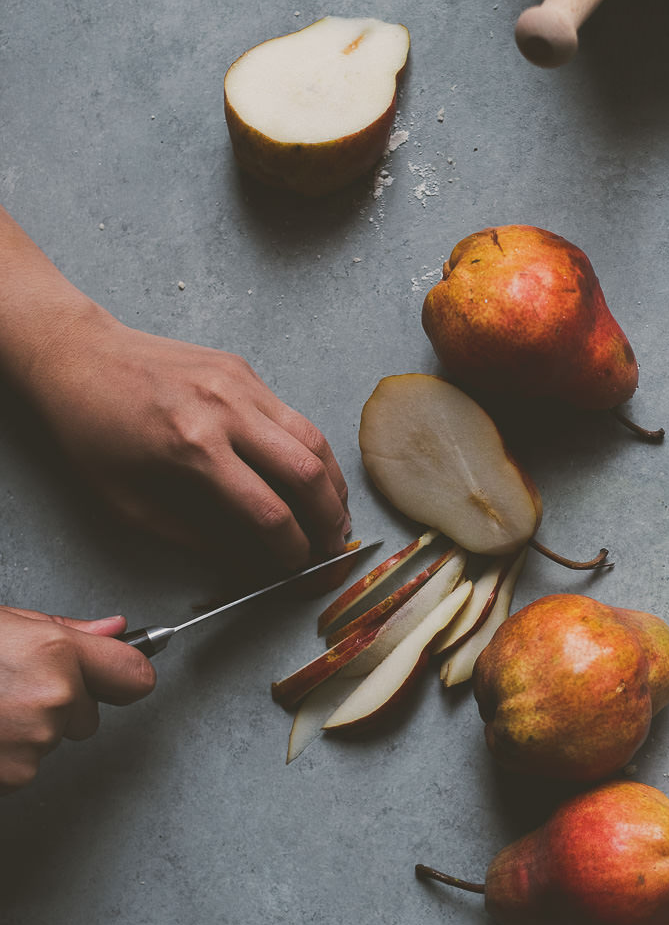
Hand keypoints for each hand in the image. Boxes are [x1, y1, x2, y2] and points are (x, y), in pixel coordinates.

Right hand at [0, 607, 155, 794]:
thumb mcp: (7, 624)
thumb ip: (66, 630)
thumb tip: (115, 629)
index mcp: (55, 653)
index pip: (135, 675)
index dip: (126, 677)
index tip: (120, 678)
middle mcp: (55, 697)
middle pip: (91, 714)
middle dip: (62, 706)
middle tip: (15, 689)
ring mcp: (37, 740)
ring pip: (57, 739)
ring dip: (32, 730)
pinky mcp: (18, 775)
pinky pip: (30, 765)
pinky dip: (11, 754)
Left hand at [29, 315, 350, 569]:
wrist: (76, 355)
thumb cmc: (91, 430)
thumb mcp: (129, 502)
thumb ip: (196, 536)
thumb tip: (249, 561)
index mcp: (193, 448)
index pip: (269, 512)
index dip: (292, 550)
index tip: (297, 569)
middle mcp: (226, 410)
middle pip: (308, 473)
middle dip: (330, 520)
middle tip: (334, 549)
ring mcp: (240, 384)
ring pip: (314, 439)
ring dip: (333, 485)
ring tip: (335, 517)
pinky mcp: (244, 370)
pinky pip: (294, 416)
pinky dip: (312, 452)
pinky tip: (311, 477)